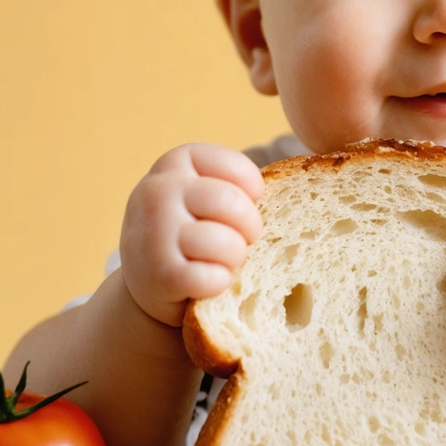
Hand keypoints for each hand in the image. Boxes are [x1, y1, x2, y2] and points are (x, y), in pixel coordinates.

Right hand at [119, 143, 264, 326]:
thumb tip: (297, 191)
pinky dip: (220, 285)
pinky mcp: (158, 275)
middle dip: (251, 229)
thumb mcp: (206, 194)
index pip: (238, 169)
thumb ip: (238, 187)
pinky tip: (208, 284)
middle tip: (243, 242)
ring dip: (236, 260)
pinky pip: (213, 278)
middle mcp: (158, 189)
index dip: (254, 193)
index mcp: (177, 161)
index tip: (249, 206)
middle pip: (233, 204)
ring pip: (227, 244)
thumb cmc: (196, 229)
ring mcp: (153, 232)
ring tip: (222, 263)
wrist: (149, 282)